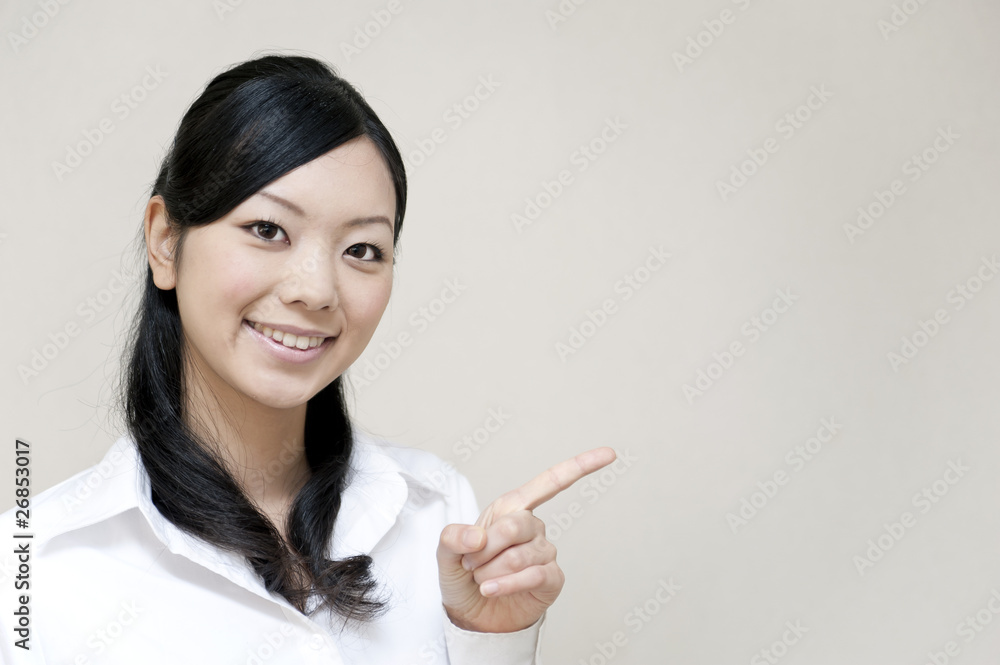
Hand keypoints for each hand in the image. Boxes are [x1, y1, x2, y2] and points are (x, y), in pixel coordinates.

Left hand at [436, 447, 616, 632]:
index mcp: (511, 509)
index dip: (580, 467)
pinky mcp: (551, 580)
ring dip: (491, 572)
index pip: (550, 483)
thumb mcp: (446, 553)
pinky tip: (493, 589)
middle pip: (516, 525)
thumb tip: (476, 536)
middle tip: (471, 563)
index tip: (610, 454)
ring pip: (519, 556)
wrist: (472, 616)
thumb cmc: (464, 577)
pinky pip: (533, 576)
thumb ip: (453, 538)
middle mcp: (533, 527)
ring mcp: (545, 553)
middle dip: (484, 548)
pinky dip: (508, 585)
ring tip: (482, 580)